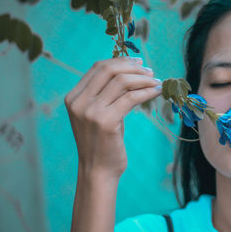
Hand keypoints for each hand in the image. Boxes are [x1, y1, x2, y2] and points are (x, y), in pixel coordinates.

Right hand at [64, 57, 161, 179]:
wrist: (97, 170)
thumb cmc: (102, 143)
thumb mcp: (99, 114)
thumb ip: (106, 95)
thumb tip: (131, 72)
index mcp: (74, 97)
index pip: (98, 68)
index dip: (120, 61)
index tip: (138, 62)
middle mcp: (79, 102)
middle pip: (109, 70)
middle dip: (133, 67)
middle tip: (150, 70)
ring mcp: (90, 111)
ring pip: (122, 81)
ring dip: (143, 79)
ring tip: (157, 81)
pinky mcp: (106, 121)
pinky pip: (131, 97)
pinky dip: (146, 91)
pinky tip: (156, 92)